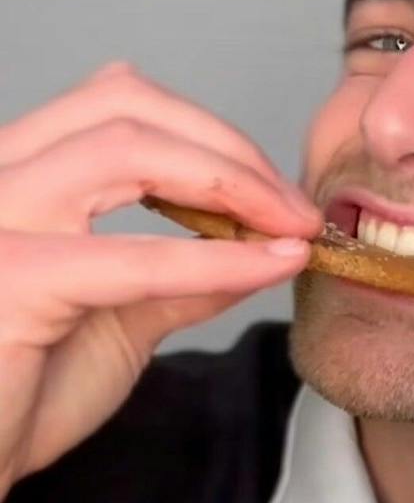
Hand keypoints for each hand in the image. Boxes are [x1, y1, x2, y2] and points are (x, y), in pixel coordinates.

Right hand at [0, 61, 321, 501]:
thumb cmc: (19, 399)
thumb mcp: (118, 320)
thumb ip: (179, 278)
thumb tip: (257, 246)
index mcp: (11, 175)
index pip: (113, 103)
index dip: (207, 133)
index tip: (275, 192)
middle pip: (123, 105)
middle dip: (227, 148)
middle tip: (295, 208)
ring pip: (127, 147)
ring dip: (230, 181)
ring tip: (288, 228)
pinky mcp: (14, 278)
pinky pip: (135, 254)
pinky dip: (218, 256)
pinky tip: (271, 264)